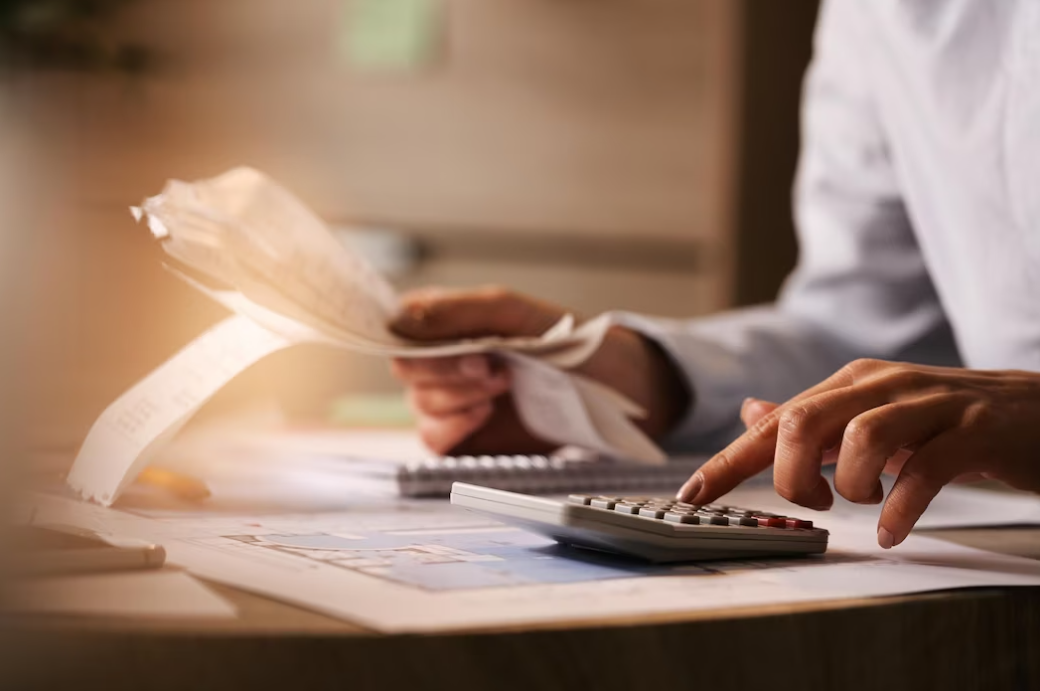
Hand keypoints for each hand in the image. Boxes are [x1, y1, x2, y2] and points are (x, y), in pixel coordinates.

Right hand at [389, 286, 689, 455]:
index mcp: (446, 324)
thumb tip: (399, 318)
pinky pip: (435, 440)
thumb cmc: (567, 341)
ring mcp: (453, 401)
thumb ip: (456, 311)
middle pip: (406, 371)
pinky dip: (455, 427)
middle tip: (493, 368)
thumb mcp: (513, 312)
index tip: (458, 345)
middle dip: (448, 371)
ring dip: (458, 398)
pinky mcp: (466, 438)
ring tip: (501, 387)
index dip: (417, 341)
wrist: (613, 387)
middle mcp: (442, 362)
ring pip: (420, 406)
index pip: (398, 329)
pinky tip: (485, 414)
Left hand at [677, 359, 1039, 547]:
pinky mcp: (974, 431)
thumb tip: (751, 413)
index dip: (728, 461)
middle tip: (811, 502)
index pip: (776, 421)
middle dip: (790, 473)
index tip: (692, 498)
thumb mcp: (871, 413)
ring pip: (862, 438)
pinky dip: (901, 507)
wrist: (1039, 411)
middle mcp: (883, 385)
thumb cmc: (945, 420)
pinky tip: (892, 530)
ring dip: (851, 486)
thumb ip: (812, 418)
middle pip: (805, 420)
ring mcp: (931, 404)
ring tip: (863, 506)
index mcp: (851, 384)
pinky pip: (925, 470)